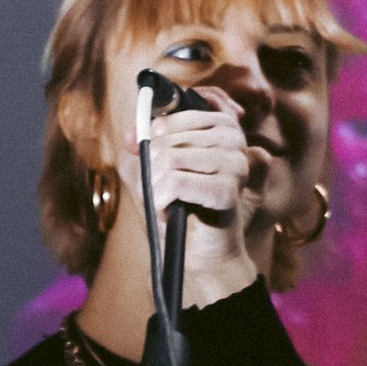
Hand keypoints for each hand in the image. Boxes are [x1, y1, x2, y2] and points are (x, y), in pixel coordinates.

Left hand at [132, 94, 256, 300]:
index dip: (155, 135)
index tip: (155, 159)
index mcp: (221, 126)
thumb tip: (131, 134)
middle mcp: (233, 139)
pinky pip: (175, 182)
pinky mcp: (228, 190)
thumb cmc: (178, 208)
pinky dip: (161, 200)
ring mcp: (235, 163)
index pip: (174, 112)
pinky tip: (168, 211)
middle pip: (166, 139)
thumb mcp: (151, 171)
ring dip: (156, 188)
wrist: (197, 253)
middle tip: (163, 191)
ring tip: (168, 202)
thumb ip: (141, 146)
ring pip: (169, 159)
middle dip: (152, 170)